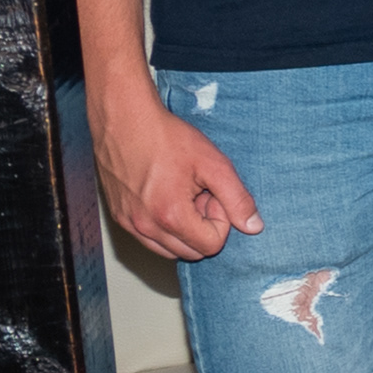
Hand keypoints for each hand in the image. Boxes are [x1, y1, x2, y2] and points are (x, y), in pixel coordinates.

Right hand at [95, 95, 260, 261]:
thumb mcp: (214, 164)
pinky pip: (148, 239)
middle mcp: (144, 226)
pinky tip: (166, 196)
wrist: (125, 120)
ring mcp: (127, 223)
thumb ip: (237, 199)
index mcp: (170, 216)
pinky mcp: (118, 216)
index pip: (210, 245)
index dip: (221, 221)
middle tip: (200, 194)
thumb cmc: (167, 138)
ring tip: (183, 194)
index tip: (213, 194)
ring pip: (168, 250)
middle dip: (203, 228)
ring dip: (183, 229)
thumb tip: (254, 227)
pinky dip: (163, 227)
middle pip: (190, 252)